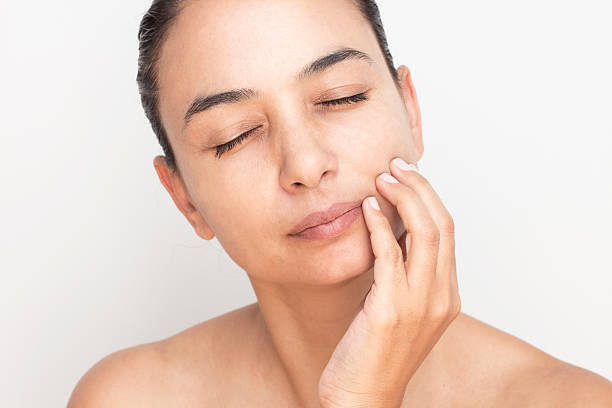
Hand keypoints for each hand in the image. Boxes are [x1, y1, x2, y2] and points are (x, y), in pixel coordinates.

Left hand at [317, 157, 460, 407]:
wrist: (363, 399)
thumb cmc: (374, 355)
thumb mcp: (397, 310)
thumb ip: (403, 275)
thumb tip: (390, 233)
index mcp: (446, 296)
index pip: (447, 232)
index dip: (429, 198)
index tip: (407, 176)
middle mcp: (440, 297)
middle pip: (442, 225)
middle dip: (420, 188)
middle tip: (396, 166)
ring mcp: (420, 304)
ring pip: (426, 233)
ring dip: (404, 197)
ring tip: (383, 177)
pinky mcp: (391, 309)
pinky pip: (389, 254)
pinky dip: (379, 224)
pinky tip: (367, 207)